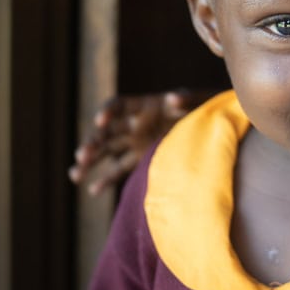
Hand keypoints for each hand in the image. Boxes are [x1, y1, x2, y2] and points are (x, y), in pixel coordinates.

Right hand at [68, 89, 208, 194]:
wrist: (215, 126)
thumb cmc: (205, 107)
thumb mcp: (198, 100)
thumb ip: (186, 98)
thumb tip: (174, 96)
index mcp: (145, 105)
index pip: (119, 106)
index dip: (108, 111)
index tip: (100, 122)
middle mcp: (136, 124)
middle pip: (107, 133)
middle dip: (92, 143)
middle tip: (81, 156)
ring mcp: (137, 143)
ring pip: (107, 153)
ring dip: (90, 163)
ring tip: (74, 176)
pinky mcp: (142, 160)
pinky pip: (120, 170)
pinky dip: (107, 180)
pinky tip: (92, 192)